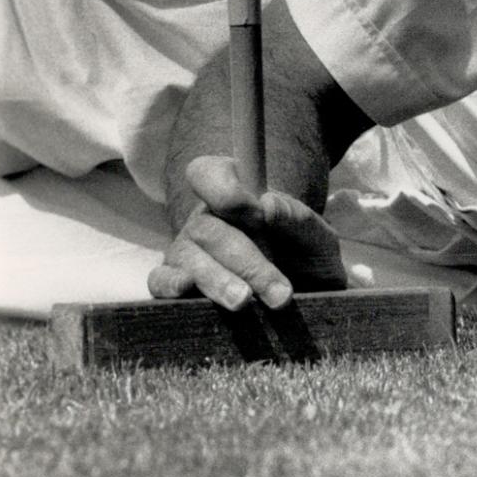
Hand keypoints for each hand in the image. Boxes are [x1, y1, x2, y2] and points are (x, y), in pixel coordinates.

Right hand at [147, 156, 346, 309]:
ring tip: (245, 302)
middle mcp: (205, 219)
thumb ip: (297, 219)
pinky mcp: (176, 282)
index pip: (209, 174)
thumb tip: (267, 205)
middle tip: (278, 292)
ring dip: (218, 280)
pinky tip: (187, 292)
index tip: (258, 214)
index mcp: (235, 194)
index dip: (227, 192)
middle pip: (207, 229)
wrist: (307, 295)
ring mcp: (187, 251)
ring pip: (187, 258)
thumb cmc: (307, 257)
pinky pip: (160, 280)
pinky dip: (169, 286)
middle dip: (245, 261)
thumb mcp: (317, 237)